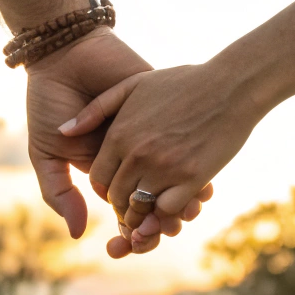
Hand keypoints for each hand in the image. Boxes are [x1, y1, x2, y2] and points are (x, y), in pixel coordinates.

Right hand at [25, 30, 209, 255]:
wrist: (67, 54)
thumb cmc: (50, 103)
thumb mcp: (47, 152)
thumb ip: (59, 192)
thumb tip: (78, 234)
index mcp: (106, 168)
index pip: (125, 204)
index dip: (135, 225)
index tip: (142, 240)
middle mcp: (132, 155)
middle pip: (154, 195)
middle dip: (163, 216)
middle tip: (171, 228)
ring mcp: (151, 134)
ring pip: (175, 175)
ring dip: (182, 196)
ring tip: (187, 210)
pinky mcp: (167, 114)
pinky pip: (187, 145)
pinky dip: (195, 165)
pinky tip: (202, 181)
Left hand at [61, 61, 261, 254]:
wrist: (231, 85)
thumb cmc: (184, 82)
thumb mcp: (133, 84)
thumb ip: (96, 109)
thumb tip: (64, 131)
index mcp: (121, 134)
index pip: (99, 179)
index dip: (107, 188)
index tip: (119, 186)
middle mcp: (138, 154)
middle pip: (117, 197)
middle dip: (124, 204)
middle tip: (137, 201)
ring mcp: (165, 168)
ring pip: (141, 208)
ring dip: (145, 212)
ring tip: (154, 204)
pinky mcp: (191, 178)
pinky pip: (168, 209)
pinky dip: (168, 211)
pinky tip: (175, 200)